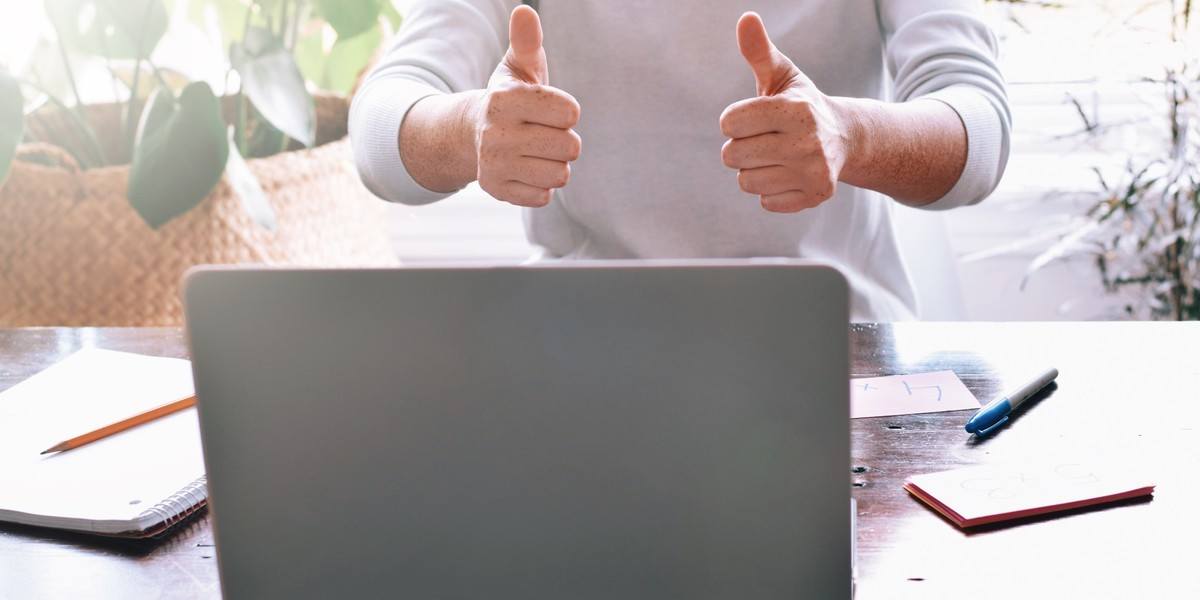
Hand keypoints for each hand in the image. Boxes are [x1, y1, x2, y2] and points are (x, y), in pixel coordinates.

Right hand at [473, 5, 581, 206]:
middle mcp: (495, 133)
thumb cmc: (510, 98)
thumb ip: (527, 41)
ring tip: (534, 152)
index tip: (548, 109)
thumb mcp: (518, 67)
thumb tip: (525, 11)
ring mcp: (494, 164)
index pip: (570, 114)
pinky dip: (541, 186)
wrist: (472, 134)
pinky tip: (525, 170)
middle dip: (564, 140)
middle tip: (541, 133)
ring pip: (560, 174)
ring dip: (555, 164)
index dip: (566, 112)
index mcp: (505, 100)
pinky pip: (544, 196)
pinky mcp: (497, 190)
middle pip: (570, 147)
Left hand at [719, 12, 850, 212]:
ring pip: (745, 181)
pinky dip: (771, 190)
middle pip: (732, 155)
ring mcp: (814, 172)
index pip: (729, 122)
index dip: (734, 120)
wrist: (845, 138)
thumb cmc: (801, 103)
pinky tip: (789, 173)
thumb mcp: (782, 75)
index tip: (755, 117)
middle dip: (740, 146)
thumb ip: (759, 51)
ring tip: (777, 156)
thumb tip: (745, 18)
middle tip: (765, 138)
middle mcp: (807, 142)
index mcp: (795, 109)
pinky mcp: (816, 195)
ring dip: (754, 169)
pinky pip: (765, 201)